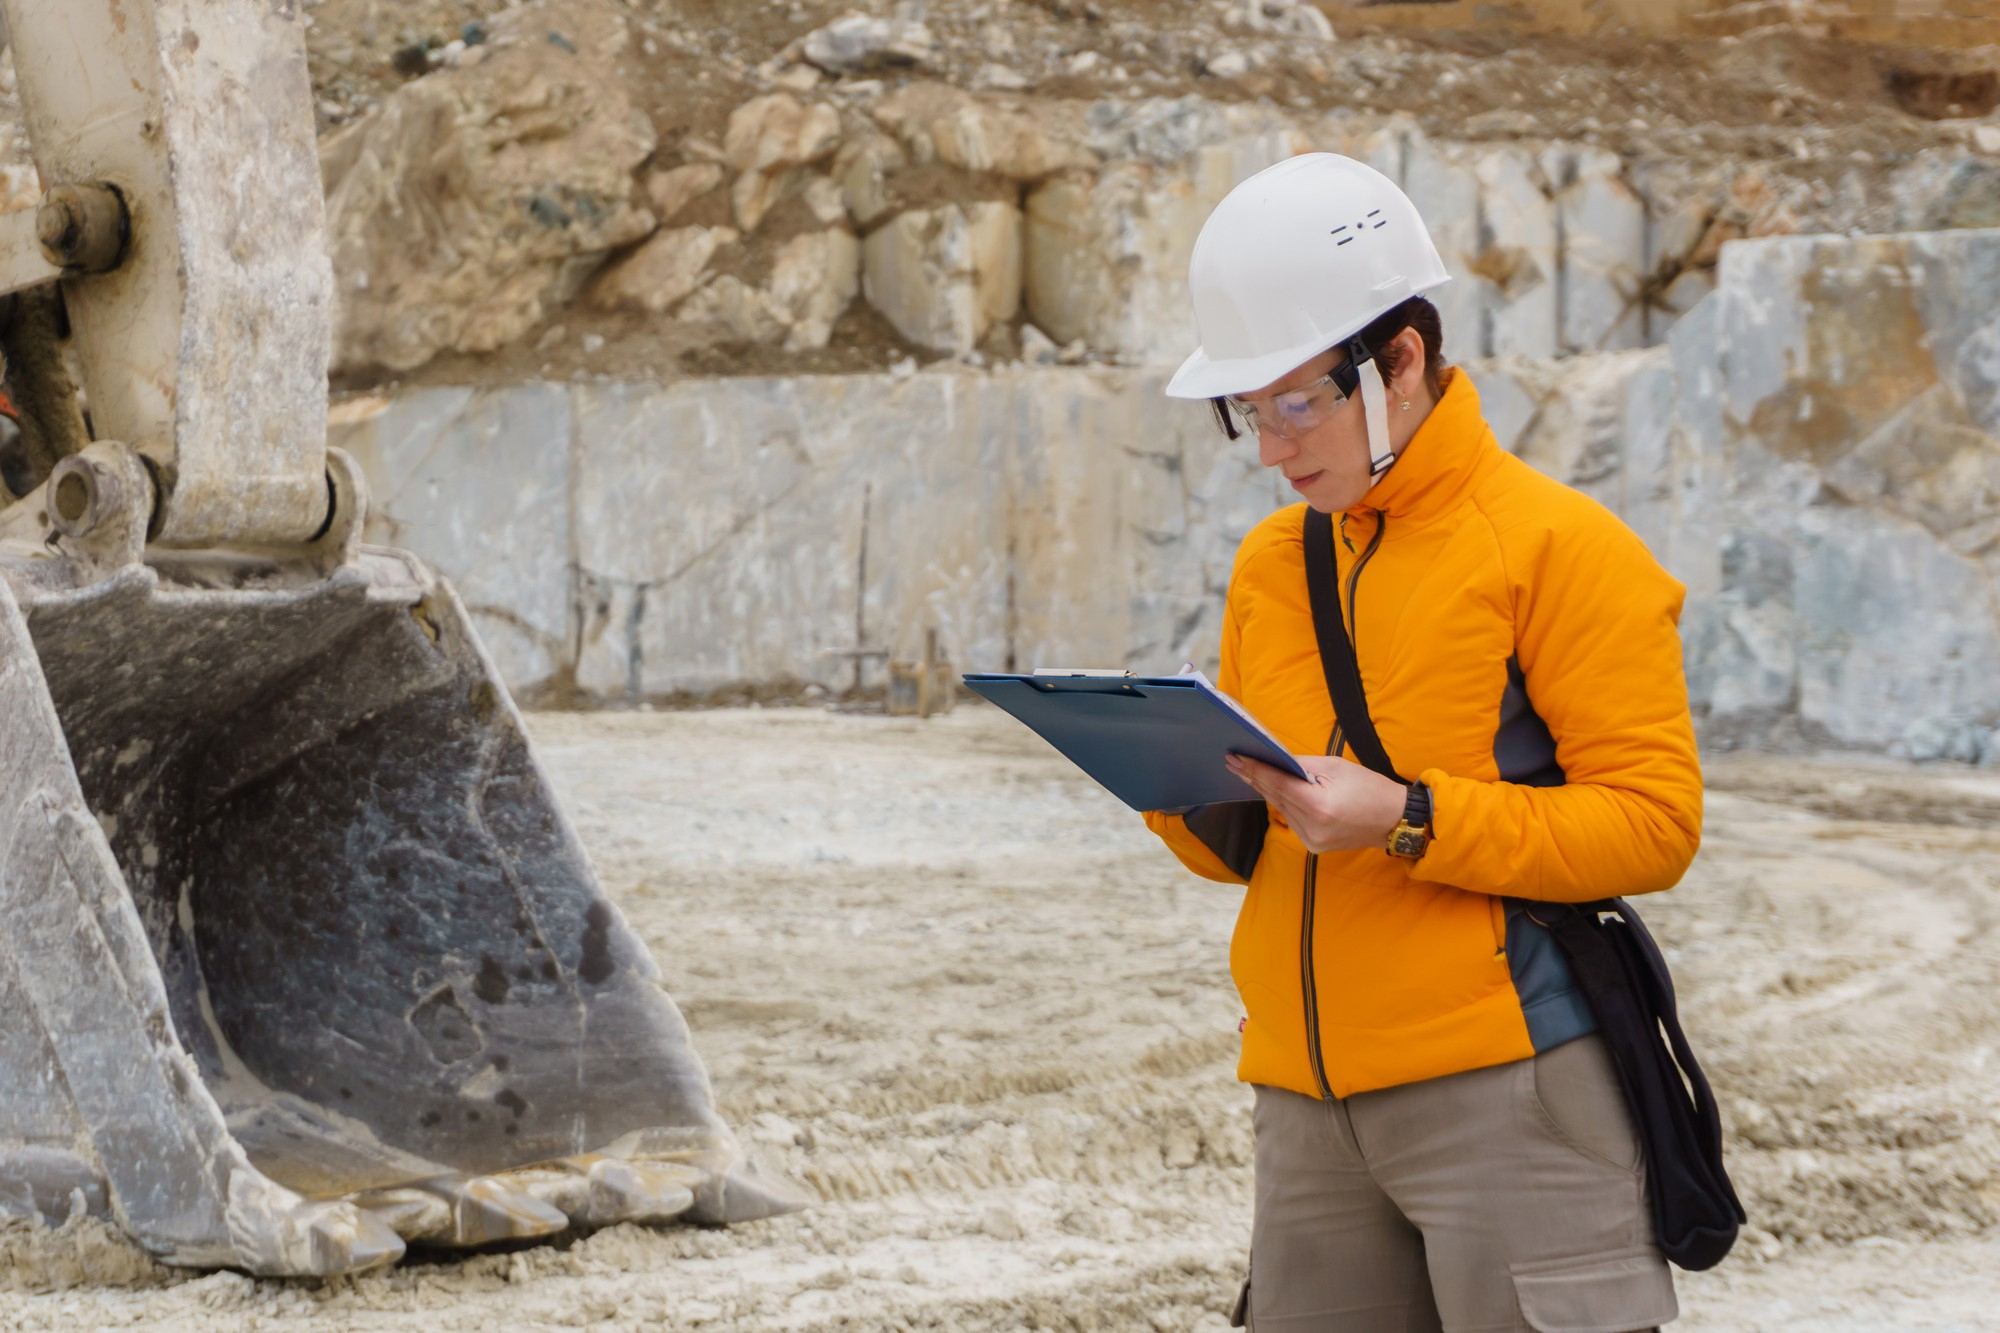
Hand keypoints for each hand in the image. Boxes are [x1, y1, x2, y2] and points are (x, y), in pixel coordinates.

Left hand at [1225, 752, 1408, 854]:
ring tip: (1247, 772)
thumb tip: (1276, 760)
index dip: (1257, 770)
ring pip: (1282, 810)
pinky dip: (1283, 804)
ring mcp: (1312, 841)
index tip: (1237, 758)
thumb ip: (1302, 766)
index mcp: (1320, 806)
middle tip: (1233, 762)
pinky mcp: (1314, 846)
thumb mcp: (1336, 767)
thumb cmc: (1369, 788)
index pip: (1279, 784)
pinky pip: (1292, 820)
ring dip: (1266, 790)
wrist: (1393, 821)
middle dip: (1255, 778)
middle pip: (1277, 798)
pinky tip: (1270, 790)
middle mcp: (1313, 828)